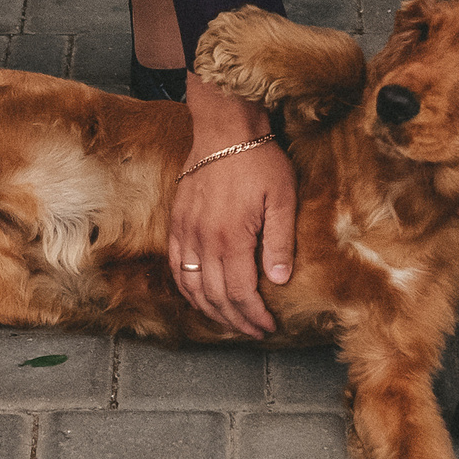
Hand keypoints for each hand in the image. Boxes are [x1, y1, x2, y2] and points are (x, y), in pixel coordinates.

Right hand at [167, 82, 295, 337]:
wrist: (225, 128)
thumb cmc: (258, 160)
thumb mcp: (282, 198)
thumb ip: (279, 241)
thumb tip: (279, 280)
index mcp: (231, 237)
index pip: (240, 292)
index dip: (254, 316)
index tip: (268, 326)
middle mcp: (204, 239)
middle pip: (216, 296)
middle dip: (236, 320)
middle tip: (253, 330)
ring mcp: (186, 231)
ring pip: (192, 286)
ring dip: (210, 310)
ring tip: (229, 320)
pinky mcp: (177, 221)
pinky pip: (176, 265)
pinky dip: (186, 288)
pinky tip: (199, 296)